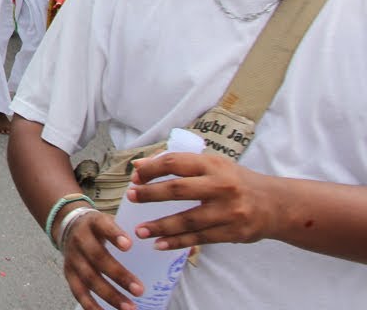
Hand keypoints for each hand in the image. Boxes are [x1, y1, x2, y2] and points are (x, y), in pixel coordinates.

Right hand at [62, 211, 141, 309]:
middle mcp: (80, 239)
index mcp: (93, 222)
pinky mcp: (68, 273)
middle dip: (119, 275)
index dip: (114, 235)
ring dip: (110, 295)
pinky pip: (78, 292)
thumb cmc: (100, 227)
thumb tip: (170, 245)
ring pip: (89, 278)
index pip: (103, 226)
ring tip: (130, 308)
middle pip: (98, 257)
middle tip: (140, 290)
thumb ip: (131, 230)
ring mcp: (73, 258)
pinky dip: (91, 305)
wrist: (68, 226)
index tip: (129, 245)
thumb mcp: (111, 220)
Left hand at [128, 152, 280, 251]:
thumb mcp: (213, 165)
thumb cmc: (235, 181)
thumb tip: (139, 165)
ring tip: (140, 231)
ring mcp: (228, 211)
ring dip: (160, 226)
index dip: (151, 169)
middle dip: (151, 194)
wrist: (275, 204)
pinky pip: (199, 238)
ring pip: (188, 219)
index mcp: (214, 164)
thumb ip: (180, 164)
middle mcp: (221, 186)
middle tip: (131, 198)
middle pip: (178, 189)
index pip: (175, 162)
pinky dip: (177, 242)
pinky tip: (159, 244)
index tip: (135, 177)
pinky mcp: (233, 232)